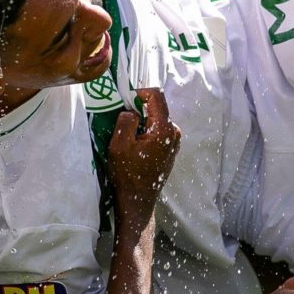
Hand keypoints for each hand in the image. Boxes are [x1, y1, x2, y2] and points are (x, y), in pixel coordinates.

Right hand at [107, 88, 180, 216]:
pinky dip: (146, 132)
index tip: (125, 100)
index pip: (156, 96)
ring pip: (156, 120)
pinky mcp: (170, 150)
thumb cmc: (128, 174)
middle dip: (138, 108)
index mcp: (164, 129)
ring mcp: (174, 142)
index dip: (139, 92)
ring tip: (127, 136)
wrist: (137, 201)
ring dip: (141, 122)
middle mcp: (174, 133)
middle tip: (121, 120)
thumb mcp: (119, 144)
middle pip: (157, 107)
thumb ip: (126, 121)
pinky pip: (158, 131)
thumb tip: (131, 111)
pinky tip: (135, 146)